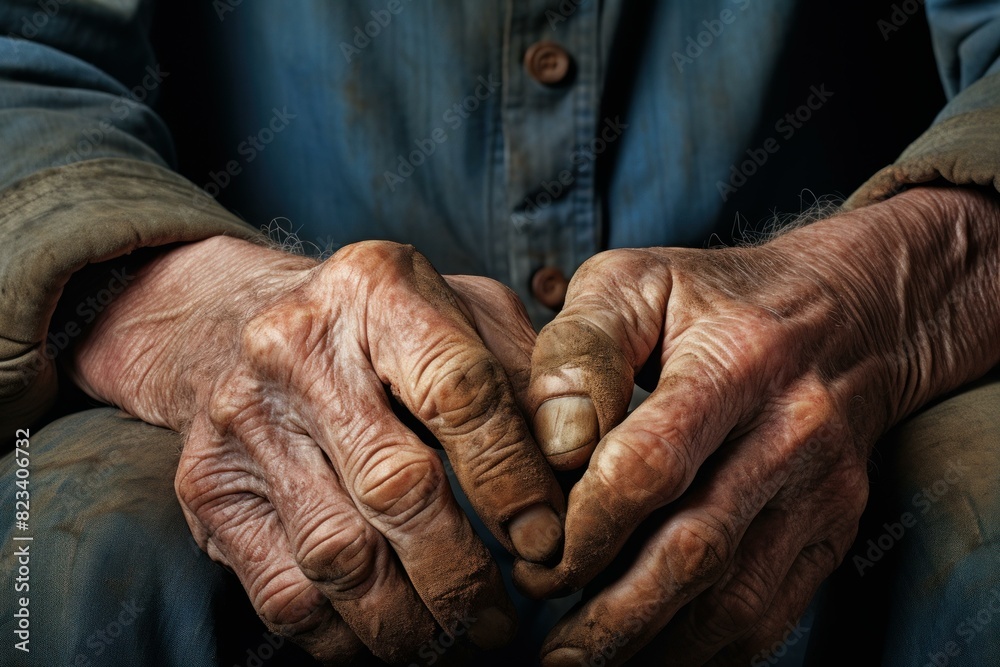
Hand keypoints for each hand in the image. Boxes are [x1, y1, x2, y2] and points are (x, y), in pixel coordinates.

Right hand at [68, 237, 564, 663]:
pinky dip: (344, 638)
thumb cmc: (381, 330)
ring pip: (339, 555)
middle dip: (464, 574)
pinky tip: (386, 634)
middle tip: (504, 616)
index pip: (462, 394)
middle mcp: (300, 347)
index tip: (545, 543)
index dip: (512, 482)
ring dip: (410, 620)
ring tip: (454, 636)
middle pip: (398, 487)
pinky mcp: (209, 488)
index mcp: (380, 289)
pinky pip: (283, 592)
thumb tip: (579, 466)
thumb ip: (526, 377)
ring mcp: (244, 420)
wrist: (232, 325)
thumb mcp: (462, 314)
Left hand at [516, 186, 999, 664]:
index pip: (652, 464)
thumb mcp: (634, 282)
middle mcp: (790, 430)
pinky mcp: (833, 528)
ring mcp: (821, 488)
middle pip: (696, 548)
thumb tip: (554, 443)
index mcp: (734, 359)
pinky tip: (652, 653)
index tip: (534, 559)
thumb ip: (580, 349)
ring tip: (583, 659)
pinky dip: (708, 648)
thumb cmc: (712, 298)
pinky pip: (772, 611)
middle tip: (550, 649)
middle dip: (612, 612)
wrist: (846, 314)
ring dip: (653, 643)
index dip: (587, 526)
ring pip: (736, 597)